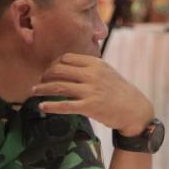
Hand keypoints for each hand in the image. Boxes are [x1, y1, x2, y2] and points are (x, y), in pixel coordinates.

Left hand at [33, 52, 154, 135]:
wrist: (135, 109)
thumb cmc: (120, 91)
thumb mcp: (107, 73)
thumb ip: (90, 68)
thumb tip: (68, 66)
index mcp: (96, 64)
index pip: (67, 58)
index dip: (53, 64)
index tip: (48, 71)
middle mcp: (92, 74)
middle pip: (59, 70)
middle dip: (45, 75)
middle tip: (39, 82)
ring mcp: (91, 90)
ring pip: (59, 87)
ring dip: (43, 89)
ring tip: (33, 92)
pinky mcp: (90, 107)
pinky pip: (65, 105)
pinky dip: (51, 106)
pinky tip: (42, 107)